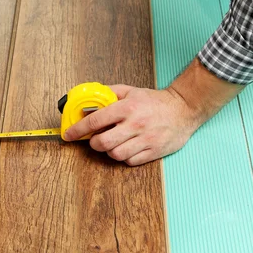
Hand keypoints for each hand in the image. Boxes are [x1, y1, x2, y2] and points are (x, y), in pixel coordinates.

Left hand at [64, 85, 200, 165]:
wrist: (183, 109)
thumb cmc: (154, 101)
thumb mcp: (130, 90)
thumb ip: (109, 93)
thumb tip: (89, 98)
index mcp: (126, 108)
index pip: (95, 121)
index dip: (77, 129)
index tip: (68, 134)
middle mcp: (135, 124)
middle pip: (103, 143)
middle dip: (94, 143)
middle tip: (95, 139)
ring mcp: (145, 139)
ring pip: (116, 154)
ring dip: (109, 151)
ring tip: (113, 143)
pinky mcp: (154, 151)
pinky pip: (130, 161)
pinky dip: (124, 157)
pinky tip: (127, 148)